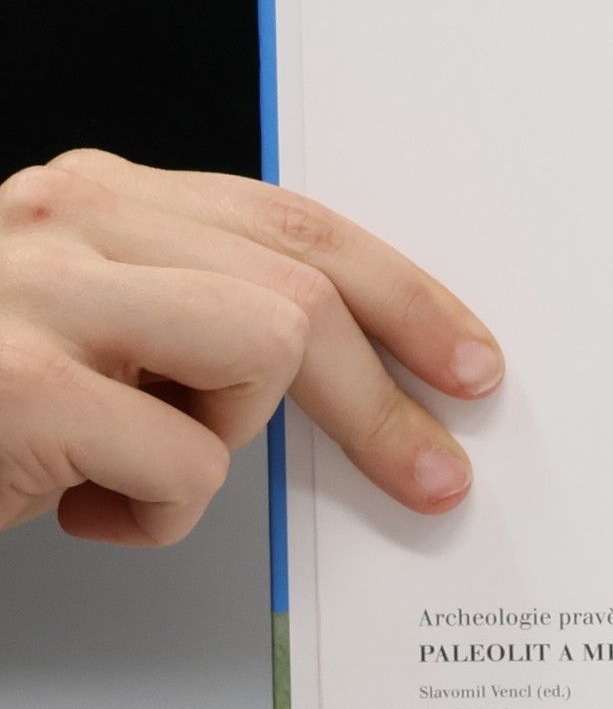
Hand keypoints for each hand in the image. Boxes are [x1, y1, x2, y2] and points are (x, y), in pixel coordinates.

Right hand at [0, 150, 502, 544]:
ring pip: (266, 351)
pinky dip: (153, 515)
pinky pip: (185, 463)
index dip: (404, 295)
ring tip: (140, 466)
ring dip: (227, 439)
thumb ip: (194, 307)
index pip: (297, 222)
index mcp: (101, 193)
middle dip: (387, 399)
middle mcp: (73, 214)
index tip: (472, 363)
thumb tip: (362, 364)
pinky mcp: (24, 386)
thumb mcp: (88, 328)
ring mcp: (42, 292)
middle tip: (435, 478)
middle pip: (306, 290)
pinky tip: (80, 511)